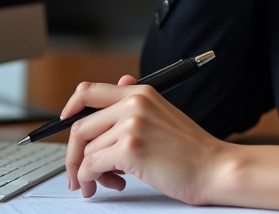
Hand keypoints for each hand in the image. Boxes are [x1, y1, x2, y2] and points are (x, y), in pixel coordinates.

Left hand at [61, 75, 229, 205]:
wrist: (214, 168)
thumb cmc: (192, 150)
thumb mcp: (162, 116)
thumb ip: (135, 106)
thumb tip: (115, 91)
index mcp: (141, 93)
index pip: (89, 91)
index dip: (69, 107)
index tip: (63, 123)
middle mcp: (134, 104)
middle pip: (80, 125)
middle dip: (73, 154)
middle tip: (77, 173)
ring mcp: (131, 125)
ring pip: (85, 150)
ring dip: (88, 172)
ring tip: (105, 182)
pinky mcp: (130, 149)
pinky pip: (91, 166)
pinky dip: (91, 180)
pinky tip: (108, 186)